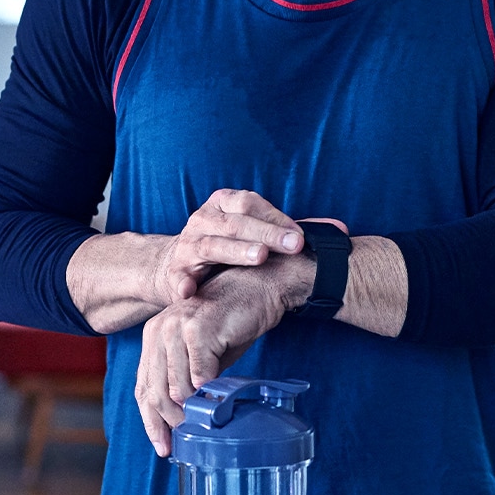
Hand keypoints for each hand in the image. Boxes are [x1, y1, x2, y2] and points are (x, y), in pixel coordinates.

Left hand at [134, 255, 315, 455]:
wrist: (259, 287)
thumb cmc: (233, 321)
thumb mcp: (203, 353)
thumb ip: (187, 379)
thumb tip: (183, 419)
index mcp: (154, 335)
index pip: (143, 386)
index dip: (150, 420)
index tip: (163, 447)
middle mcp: (159, 329)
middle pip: (155, 390)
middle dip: (170, 422)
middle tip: (186, 440)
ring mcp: (177, 327)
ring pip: (176, 387)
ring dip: (192, 410)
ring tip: (207, 423)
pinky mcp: (199, 329)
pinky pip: (200, 375)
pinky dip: (209, 392)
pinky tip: (217, 401)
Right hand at [151, 189, 303, 304]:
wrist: (177, 261)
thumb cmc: (224, 243)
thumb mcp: (245, 227)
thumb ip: (274, 228)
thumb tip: (319, 234)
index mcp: (221, 204)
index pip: (249, 204)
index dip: (276, 218)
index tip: (299, 235)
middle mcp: (203, 220)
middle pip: (236, 224)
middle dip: (267, 234)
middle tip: (292, 245)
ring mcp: (188, 245)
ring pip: (213, 246)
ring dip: (237, 251)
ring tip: (260, 257)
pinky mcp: (175, 271)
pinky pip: (179, 277)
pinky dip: (183, 283)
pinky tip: (189, 290)